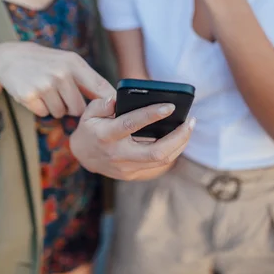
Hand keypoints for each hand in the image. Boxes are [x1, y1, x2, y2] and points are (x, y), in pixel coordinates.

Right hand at [0, 42, 114, 118]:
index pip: (100, 87)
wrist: (10, 58)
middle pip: (79, 108)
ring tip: (46, 90)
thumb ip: (89, 80)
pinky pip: (45, 113)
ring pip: (61, 113)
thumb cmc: (47, 62)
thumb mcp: (68, 62)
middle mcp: (61, 73)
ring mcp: (44, 85)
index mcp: (74, 63)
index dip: (110, 102)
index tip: (116, 112)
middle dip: (72, 106)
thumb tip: (113, 100)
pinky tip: (35, 93)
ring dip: (56, 107)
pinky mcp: (29, 96)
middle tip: (61, 93)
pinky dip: (41, 108)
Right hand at [71, 97, 195, 180]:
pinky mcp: (132, 174)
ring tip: (189, 127)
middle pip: (156, 152)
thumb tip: (118, 99)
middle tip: (191, 121)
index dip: (151, 115)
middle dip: (178, 137)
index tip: (170, 106)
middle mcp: (118, 154)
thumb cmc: (90, 128)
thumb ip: (102, 104)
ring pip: (161, 160)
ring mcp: (126, 168)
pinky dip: (171, 150)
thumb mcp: (89, 112)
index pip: (131, 124)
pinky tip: (179, 138)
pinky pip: (157, 164)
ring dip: (179, 144)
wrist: (83, 157)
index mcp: (106, 135)